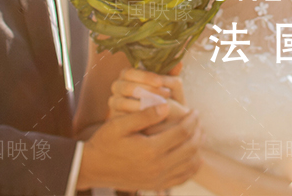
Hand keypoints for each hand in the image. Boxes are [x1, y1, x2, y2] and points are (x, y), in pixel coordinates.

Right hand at [75, 103, 201, 190]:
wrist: (92, 168)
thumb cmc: (104, 142)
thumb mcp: (119, 124)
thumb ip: (144, 115)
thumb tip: (166, 106)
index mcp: (150, 150)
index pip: (182, 132)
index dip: (192, 119)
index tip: (195, 110)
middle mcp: (157, 167)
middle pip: (190, 148)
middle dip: (198, 132)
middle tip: (199, 120)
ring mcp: (157, 179)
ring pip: (189, 165)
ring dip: (198, 149)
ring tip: (199, 134)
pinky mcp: (155, 186)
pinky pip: (181, 178)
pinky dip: (191, 167)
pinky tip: (193, 157)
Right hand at [108, 64, 186, 119]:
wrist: (157, 123)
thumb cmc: (163, 99)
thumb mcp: (168, 86)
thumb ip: (170, 75)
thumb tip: (179, 62)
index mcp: (127, 75)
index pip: (130, 72)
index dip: (145, 76)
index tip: (160, 82)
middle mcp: (118, 87)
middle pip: (125, 86)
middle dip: (145, 91)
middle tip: (163, 96)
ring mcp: (114, 103)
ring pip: (120, 102)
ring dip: (139, 105)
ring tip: (157, 108)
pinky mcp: (114, 119)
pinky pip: (120, 118)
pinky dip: (134, 118)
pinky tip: (148, 120)